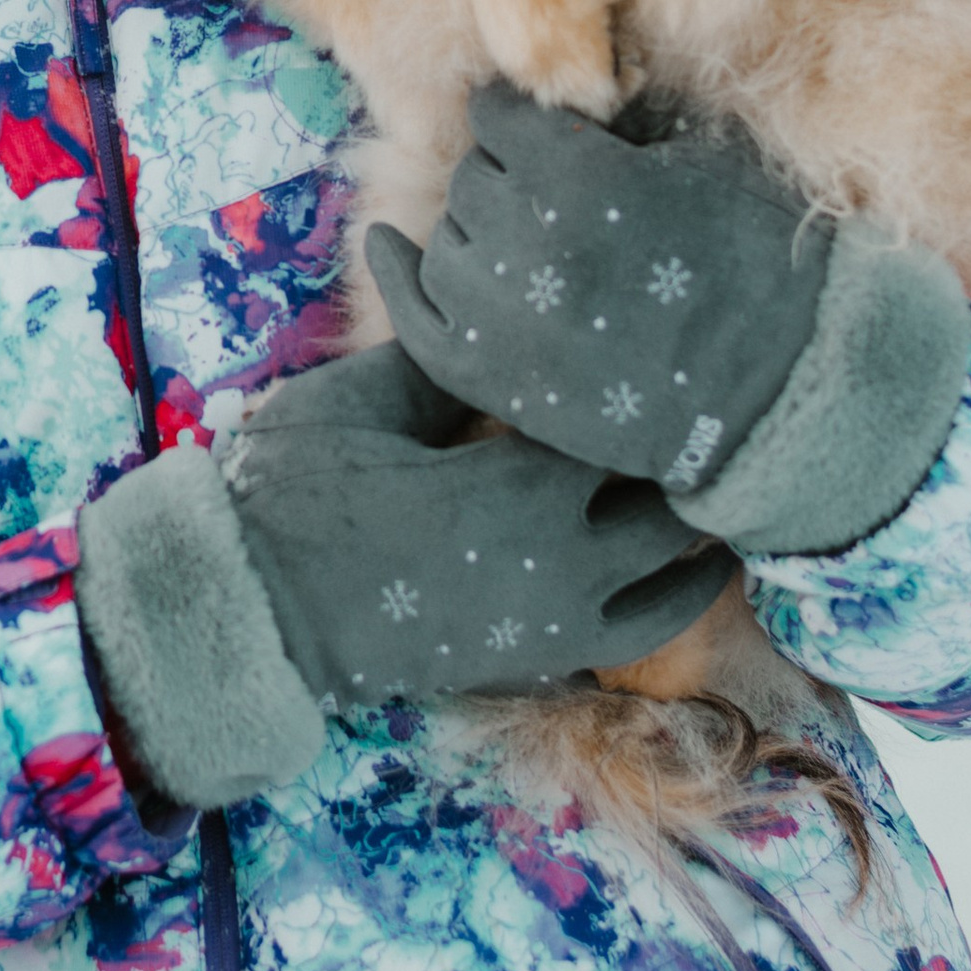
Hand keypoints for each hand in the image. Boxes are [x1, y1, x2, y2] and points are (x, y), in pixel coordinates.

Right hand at [222, 337, 730, 706]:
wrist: (254, 616)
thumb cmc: (294, 498)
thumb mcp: (360, 401)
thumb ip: (442, 360)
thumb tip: (489, 308)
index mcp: (521, 487)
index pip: (624, 426)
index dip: (646, 385)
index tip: (664, 345)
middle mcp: (562, 563)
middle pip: (671, 505)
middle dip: (685, 461)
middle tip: (703, 415)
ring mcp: (554, 624)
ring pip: (674, 586)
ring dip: (699, 544)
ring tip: (716, 503)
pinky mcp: (535, 662)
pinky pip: (633, 637)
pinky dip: (664, 603)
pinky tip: (672, 573)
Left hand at [374, 84, 829, 491]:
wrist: (776, 390)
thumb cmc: (756, 263)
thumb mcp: (705, 156)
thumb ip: (630, 111)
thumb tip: (585, 76)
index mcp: (572, 172)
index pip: (500, 115)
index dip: (527, 123)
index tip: (543, 133)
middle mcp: (517, 237)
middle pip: (473, 178)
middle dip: (509, 179)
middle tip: (555, 203)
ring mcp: (494, 312)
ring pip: (445, 239)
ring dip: (477, 233)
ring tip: (529, 247)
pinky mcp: (485, 375)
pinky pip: (413, 311)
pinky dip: (399, 274)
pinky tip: (391, 247)